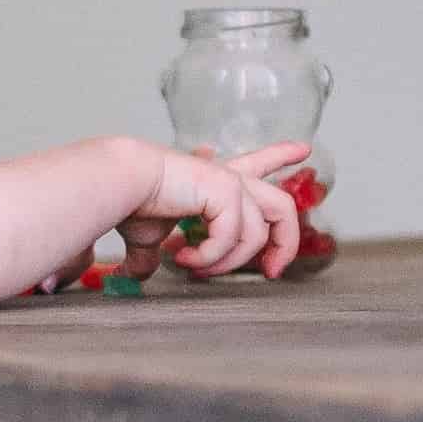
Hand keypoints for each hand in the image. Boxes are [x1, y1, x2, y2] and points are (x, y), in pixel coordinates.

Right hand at [120, 139, 307, 282]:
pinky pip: (232, 237)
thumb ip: (153, 253)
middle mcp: (229, 178)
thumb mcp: (150, 234)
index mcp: (216, 181)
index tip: (303, 149)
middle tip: (273, 272)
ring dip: (228, 262)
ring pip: (257, 234)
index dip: (280, 156)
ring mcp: (232, 184)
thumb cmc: (130, 201)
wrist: (119, 183)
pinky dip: (210, 255)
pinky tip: (184, 257)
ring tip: (196, 269)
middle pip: (282, 205)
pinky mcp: (227, 191)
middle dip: (287, 242)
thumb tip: (138, 273)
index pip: (256, 164)